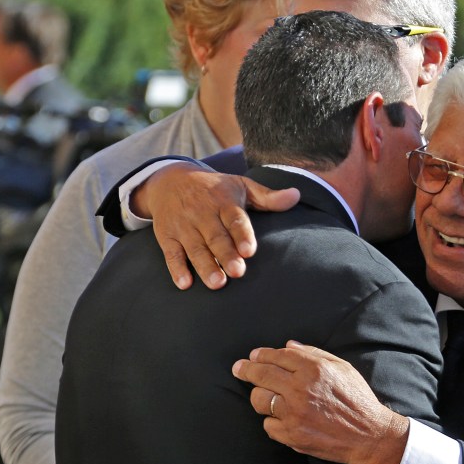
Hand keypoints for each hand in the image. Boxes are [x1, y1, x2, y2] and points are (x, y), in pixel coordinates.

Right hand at [132, 162, 299, 289]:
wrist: (169, 180)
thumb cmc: (215, 188)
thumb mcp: (241, 186)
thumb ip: (268, 197)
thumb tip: (297, 196)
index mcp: (224, 201)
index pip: (235, 219)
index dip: (242, 234)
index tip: (250, 251)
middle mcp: (203, 213)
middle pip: (216, 236)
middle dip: (226, 254)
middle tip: (237, 272)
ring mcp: (184, 225)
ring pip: (195, 248)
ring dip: (205, 266)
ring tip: (217, 283)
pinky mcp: (166, 236)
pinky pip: (171, 253)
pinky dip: (176, 269)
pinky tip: (185, 284)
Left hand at [231, 341, 408, 463]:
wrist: (368, 435)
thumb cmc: (357, 399)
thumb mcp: (342, 368)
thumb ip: (314, 354)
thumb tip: (288, 346)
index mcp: (314, 370)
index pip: (277, 356)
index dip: (261, 354)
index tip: (253, 356)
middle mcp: (300, 390)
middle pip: (261, 375)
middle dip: (246, 369)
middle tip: (238, 369)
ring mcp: (294, 414)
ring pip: (259, 400)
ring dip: (259, 395)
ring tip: (264, 395)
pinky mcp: (291, 435)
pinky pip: (268, 424)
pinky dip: (273, 420)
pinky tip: (283, 417)